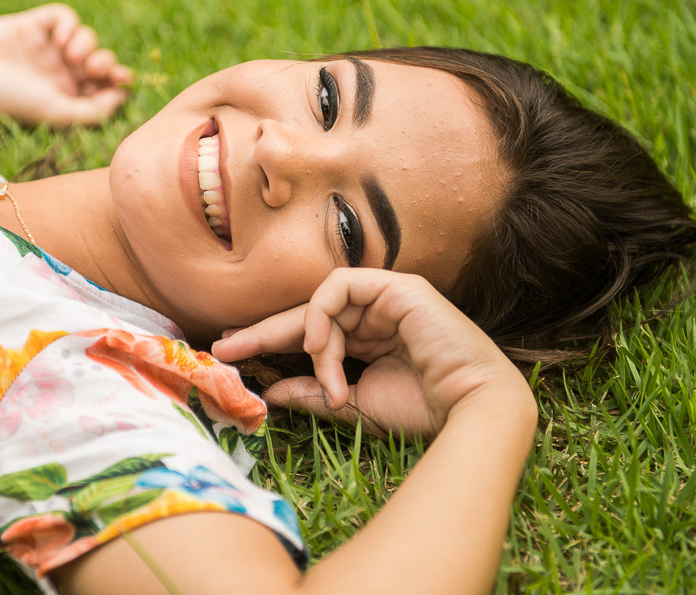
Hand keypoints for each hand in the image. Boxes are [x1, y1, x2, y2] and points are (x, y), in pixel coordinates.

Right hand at [0, 3, 132, 124]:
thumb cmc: (10, 100)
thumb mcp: (57, 112)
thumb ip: (94, 111)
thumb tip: (123, 96)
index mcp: (66, 97)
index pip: (104, 86)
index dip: (117, 80)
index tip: (121, 78)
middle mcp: (58, 73)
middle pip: (99, 60)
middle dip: (104, 62)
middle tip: (93, 67)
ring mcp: (46, 48)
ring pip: (85, 37)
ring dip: (88, 43)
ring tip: (73, 55)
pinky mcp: (32, 25)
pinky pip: (63, 16)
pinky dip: (69, 23)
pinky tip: (61, 37)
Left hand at [211, 269, 529, 440]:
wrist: (471, 410)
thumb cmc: (423, 410)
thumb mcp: (354, 404)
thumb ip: (315, 393)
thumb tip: (271, 391)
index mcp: (368, 340)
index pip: (310, 334)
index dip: (270, 342)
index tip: (231, 356)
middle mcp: (375, 313)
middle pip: (307, 315)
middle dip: (263, 332)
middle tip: (224, 349)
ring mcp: (387, 296)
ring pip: (321, 304)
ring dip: (314, 344)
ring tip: (328, 381)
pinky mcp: (396, 285)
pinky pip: (340, 285)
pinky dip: (321, 314)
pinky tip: (319, 345)